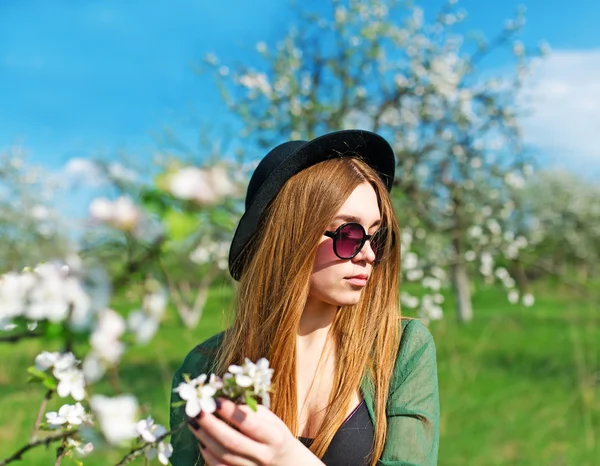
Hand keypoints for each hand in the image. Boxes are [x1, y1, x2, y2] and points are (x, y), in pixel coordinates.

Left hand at [188, 397, 323, 465]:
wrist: (288, 464)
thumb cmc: (276, 436)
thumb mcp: (271, 420)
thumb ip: (250, 411)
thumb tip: (223, 397)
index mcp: (273, 437)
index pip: (249, 423)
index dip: (230, 412)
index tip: (215, 400)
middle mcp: (263, 455)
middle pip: (232, 442)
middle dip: (211, 425)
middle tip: (196, 411)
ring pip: (223, 456)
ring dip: (204, 438)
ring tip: (193, 422)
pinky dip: (208, 454)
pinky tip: (201, 440)